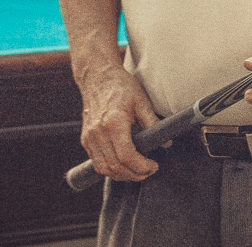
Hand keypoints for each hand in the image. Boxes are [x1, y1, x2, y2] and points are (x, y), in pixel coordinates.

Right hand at [77, 62, 161, 182]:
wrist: (97, 76)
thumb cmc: (120, 86)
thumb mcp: (141, 101)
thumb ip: (153, 123)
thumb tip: (166, 143)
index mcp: (113, 122)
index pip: (126, 156)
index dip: (142, 167)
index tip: (154, 166)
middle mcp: (98, 132)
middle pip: (115, 167)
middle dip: (135, 174)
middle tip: (149, 171)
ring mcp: (89, 137)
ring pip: (104, 168)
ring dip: (122, 175)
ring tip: (138, 171)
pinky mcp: (85, 139)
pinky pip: (97, 162)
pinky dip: (110, 169)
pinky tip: (123, 164)